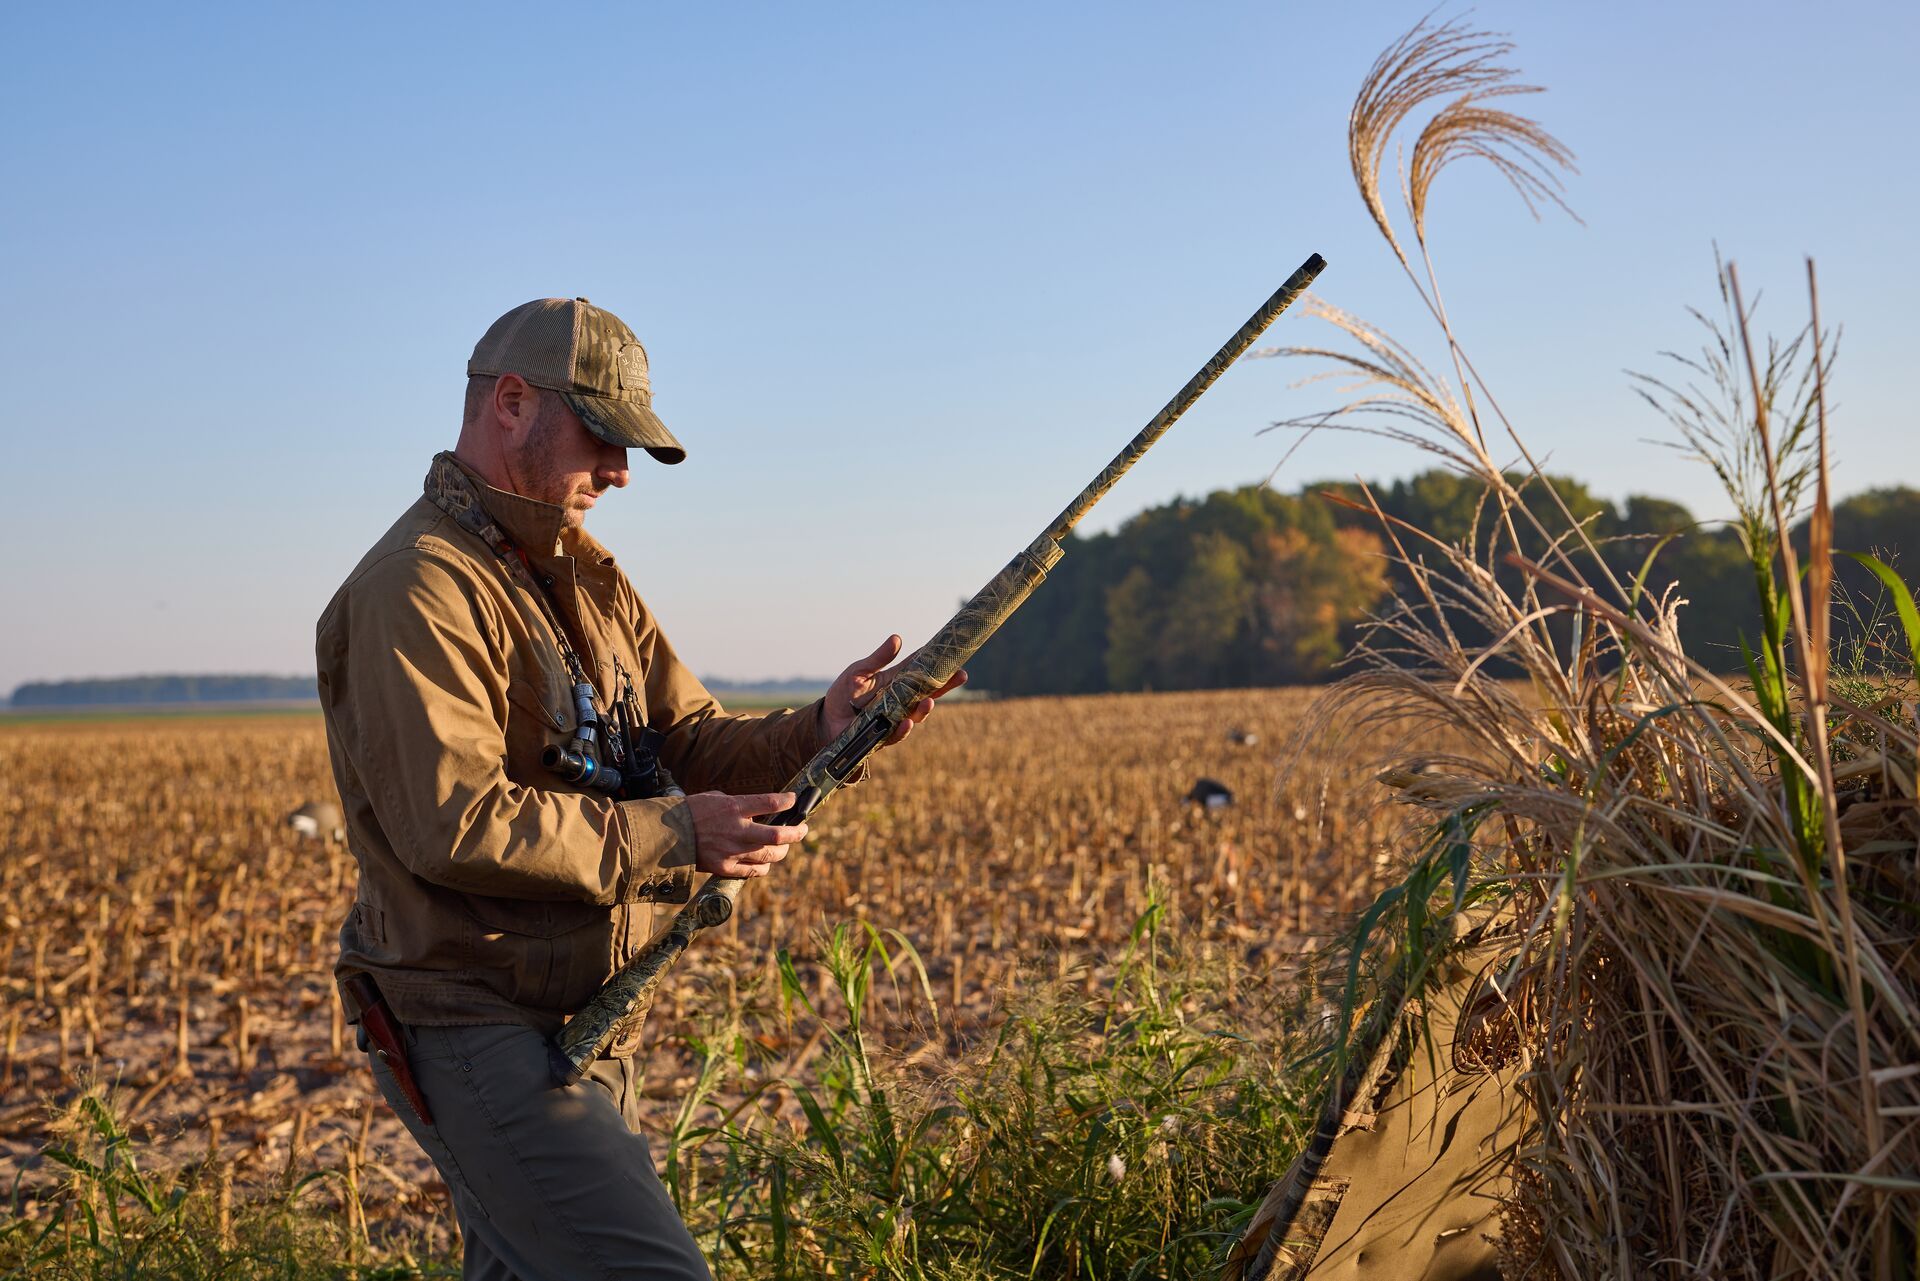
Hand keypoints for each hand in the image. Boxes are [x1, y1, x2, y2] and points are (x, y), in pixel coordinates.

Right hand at [683, 791, 806, 878]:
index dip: (788, 802)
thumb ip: (739, 805)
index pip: (771, 803)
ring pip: (770, 856)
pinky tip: (765, 861)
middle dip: (797, 833)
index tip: (793, 801)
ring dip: (782, 851)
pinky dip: (764, 866)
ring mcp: (732, 852)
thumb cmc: (689, 812)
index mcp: (734, 807)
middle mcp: (737, 830)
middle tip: (803, 829)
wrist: (665, 836)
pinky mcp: (725, 868)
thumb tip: (758, 810)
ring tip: (785, 846)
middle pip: (778, 836)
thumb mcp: (715, 798)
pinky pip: (754, 871)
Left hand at [823, 634, 966, 743]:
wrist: (827, 720)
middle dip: (945, 686)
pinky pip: (896, 734)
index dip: (939, 665)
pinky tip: (907, 723)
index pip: (922, 672)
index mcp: (897, 682)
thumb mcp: (860, 671)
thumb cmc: (844, 693)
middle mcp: (900, 701)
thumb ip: (879, 658)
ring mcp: (894, 719)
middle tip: (960, 675)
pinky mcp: (883, 736)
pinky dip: (903, 729)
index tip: (956, 657)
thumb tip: (897, 638)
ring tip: (930, 702)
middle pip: (928, 693)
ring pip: (916, 715)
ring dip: (924, 709)